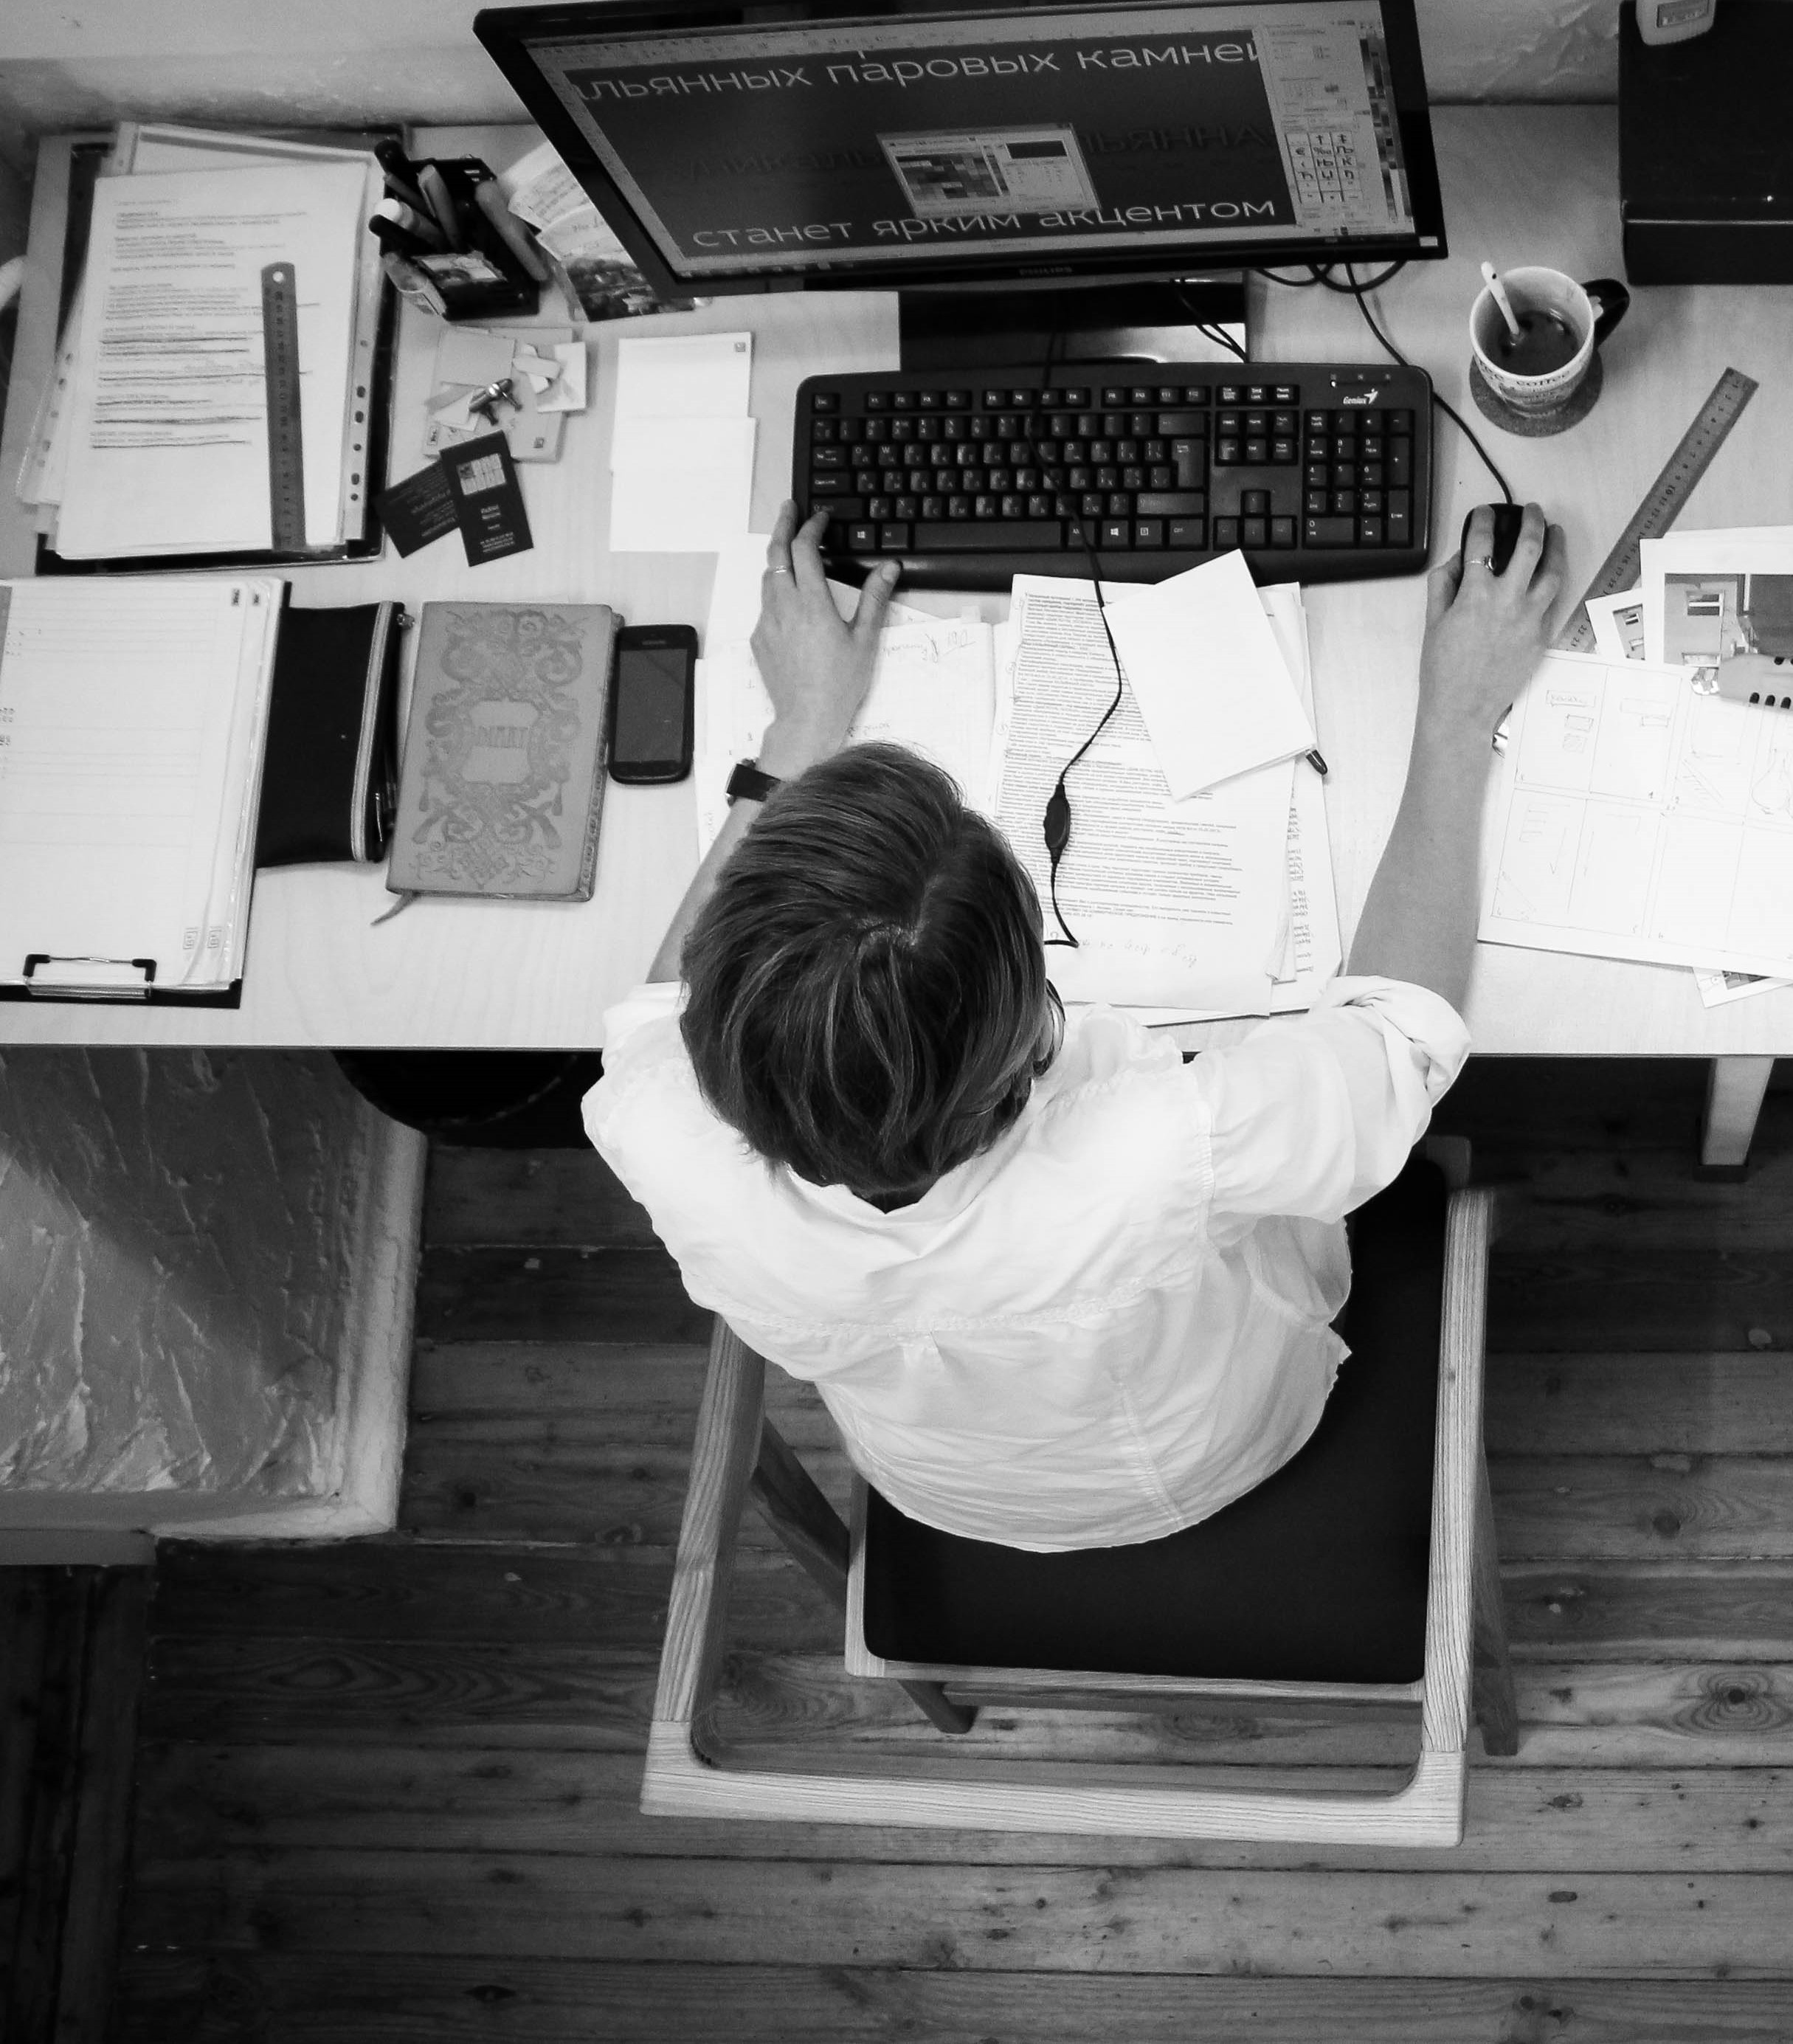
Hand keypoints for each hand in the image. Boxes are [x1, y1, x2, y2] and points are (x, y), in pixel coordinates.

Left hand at [750, 501, 899, 776]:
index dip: (811, 526)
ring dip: (778, 559)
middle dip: (782, 525)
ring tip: (791, 552)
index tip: (820, 518)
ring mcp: (767, 623)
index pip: (804, 549)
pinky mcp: (759, 640)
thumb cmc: (839, 684)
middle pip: (776, 553)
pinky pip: (765, 607)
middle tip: (789, 509)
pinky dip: (776, 593)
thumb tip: (888, 568)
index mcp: (812, 603)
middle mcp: (784, 607)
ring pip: (768, 578)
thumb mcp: (865, 639)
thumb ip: (875, 598)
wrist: (806, 719)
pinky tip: (791, 604)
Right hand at [1418, 502, 1566, 737]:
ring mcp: (1530, 618)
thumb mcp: (1432, 622)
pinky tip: (1552, 572)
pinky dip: (1553, 581)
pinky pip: (1553, 600)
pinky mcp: (1542, 635)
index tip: (1484, 513)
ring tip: (1556, 532)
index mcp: (1475, 595)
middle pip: (1529, 547)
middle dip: (1531, 521)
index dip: (1483, 521)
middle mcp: (1507, 601)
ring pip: (1553, 571)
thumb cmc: (1443, 669)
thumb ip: (1443, 584)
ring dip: (1556, 546)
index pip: (1482, 543)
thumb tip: (1458, 561)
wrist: (1462, 708)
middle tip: (1531, 511)